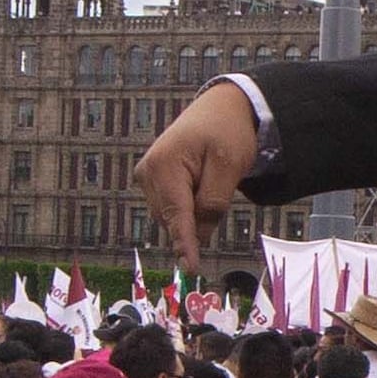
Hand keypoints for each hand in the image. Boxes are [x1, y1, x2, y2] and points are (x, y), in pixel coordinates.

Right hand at [137, 83, 261, 263]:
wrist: (220, 108)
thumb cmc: (227, 132)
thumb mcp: (229, 167)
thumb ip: (213, 203)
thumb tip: (199, 234)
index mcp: (165, 165)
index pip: (176, 215)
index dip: (185, 244)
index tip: (190, 269)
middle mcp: (148, 172)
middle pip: (175, 218)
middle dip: (197, 217)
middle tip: (219, 184)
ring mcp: (147, 176)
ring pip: (172, 215)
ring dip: (193, 209)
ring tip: (208, 175)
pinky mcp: (152, 179)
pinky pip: (171, 206)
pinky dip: (187, 203)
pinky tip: (199, 180)